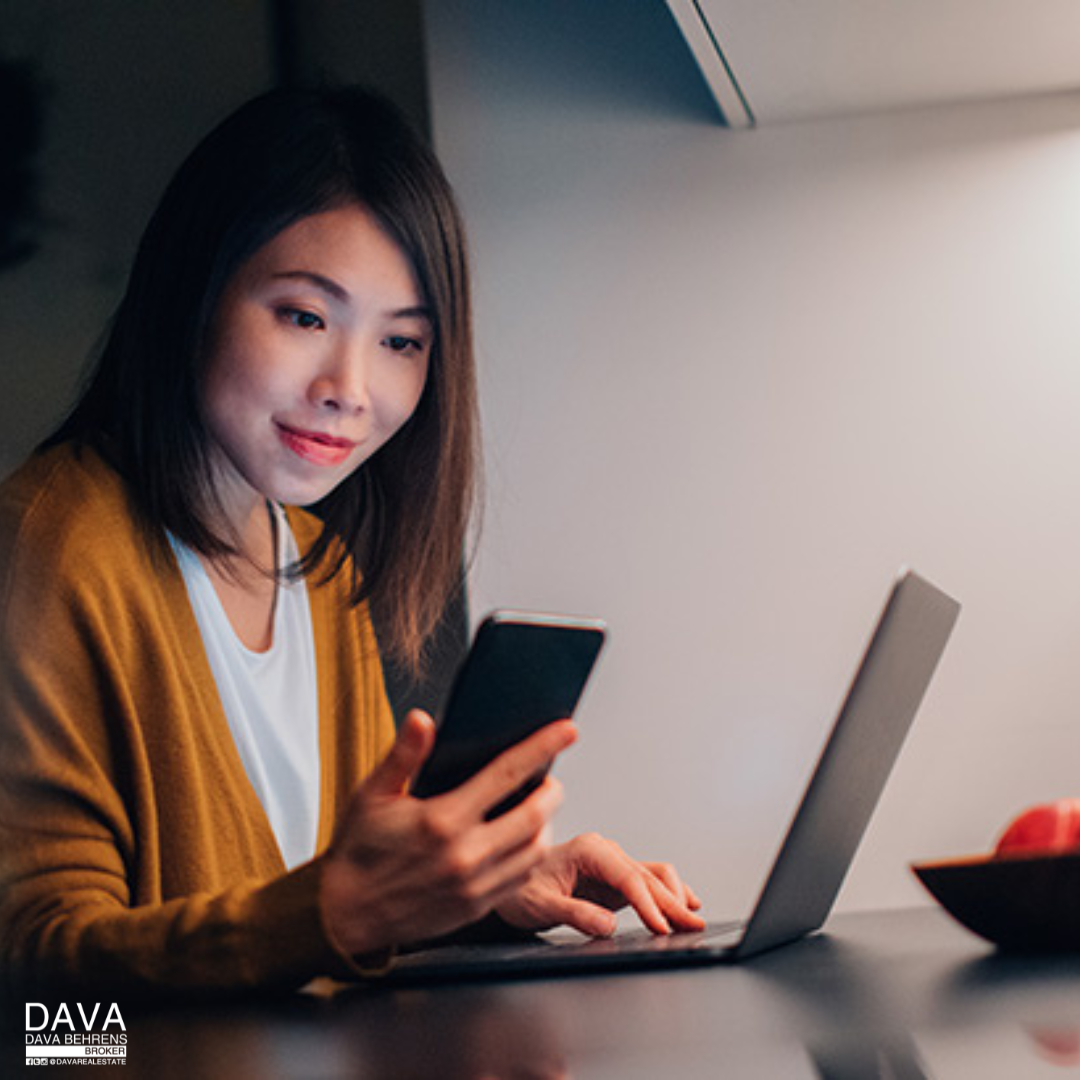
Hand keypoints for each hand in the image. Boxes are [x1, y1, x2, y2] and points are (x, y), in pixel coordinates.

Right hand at [319, 710, 577, 957]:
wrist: (345, 914)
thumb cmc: (358, 849)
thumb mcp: (372, 794)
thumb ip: (403, 755)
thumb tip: (422, 719)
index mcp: (441, 820)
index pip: (506, 774)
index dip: (541, 747)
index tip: (567, 730)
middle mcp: (464, 854)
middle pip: (535, 815)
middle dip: (551, 790)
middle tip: (550, 777)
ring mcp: (473, 885)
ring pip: (535, 850)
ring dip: (546, 824)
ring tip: (539, 807)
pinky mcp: (475, 907)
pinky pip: (521, 878)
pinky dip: (531, 855)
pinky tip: (523, 841)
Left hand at [494, 833, 704, 937]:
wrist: (509, 883)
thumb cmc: (520, 890)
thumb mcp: (540, 905)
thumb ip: (574, 913)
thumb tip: (607, 924)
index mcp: (588, 850)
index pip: (628, 877)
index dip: (648, 903)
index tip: (661, 926)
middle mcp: (604, 852)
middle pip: (648, 877)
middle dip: (672, 903)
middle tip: (693, 927)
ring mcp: (612, 865)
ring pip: (654, 877)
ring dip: (675, 898)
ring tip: (691, 921)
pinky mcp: (615, 880)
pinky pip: (648, 883)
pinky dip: (668, 894)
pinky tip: (686, 903)